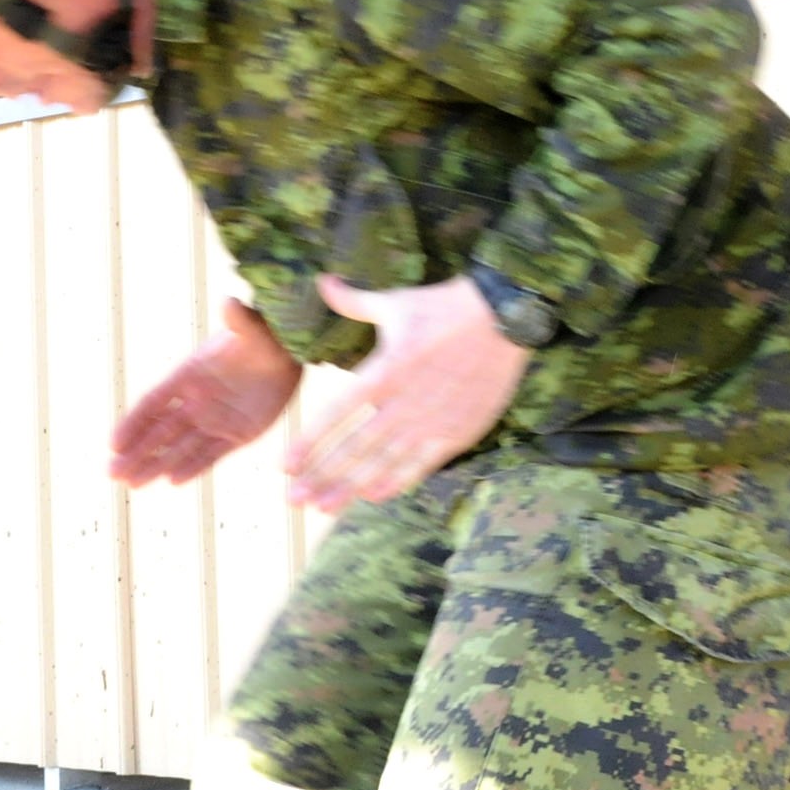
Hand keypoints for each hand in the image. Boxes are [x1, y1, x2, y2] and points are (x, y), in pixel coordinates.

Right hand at [110, 299, 301, 486]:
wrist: (286, 352)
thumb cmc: (263, 336)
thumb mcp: (251, 327)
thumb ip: (238, 319)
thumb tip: (230, 301)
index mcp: (189, 375)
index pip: (153, 403)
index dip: (133, 423)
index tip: (113, 444)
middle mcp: (196, 401)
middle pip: (158, 432)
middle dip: (136, 453)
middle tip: (113, 474)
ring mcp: (214, 420)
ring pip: (179, 448)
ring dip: (156, 465)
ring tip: (133, 484)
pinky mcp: (236, 434)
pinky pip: (210, 455)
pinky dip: (192, 467)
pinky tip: (172, 481)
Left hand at [283, 275, 530, 511]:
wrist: (504, 318)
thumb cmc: (445, 307)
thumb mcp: (395, 303)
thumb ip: (353, 302)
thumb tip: (322, 281)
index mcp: (383, 371)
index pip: (335, 416)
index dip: (308, 443)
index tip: (285, 466)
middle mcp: (402, 404)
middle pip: (353, 450)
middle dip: (320, 477)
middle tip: (294, 501)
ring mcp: (430, 423)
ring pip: (383, 465)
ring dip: (350, 489)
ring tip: (323, 508)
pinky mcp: (456, 433)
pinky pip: (420, 466)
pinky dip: (395, 483)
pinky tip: (373, 497)